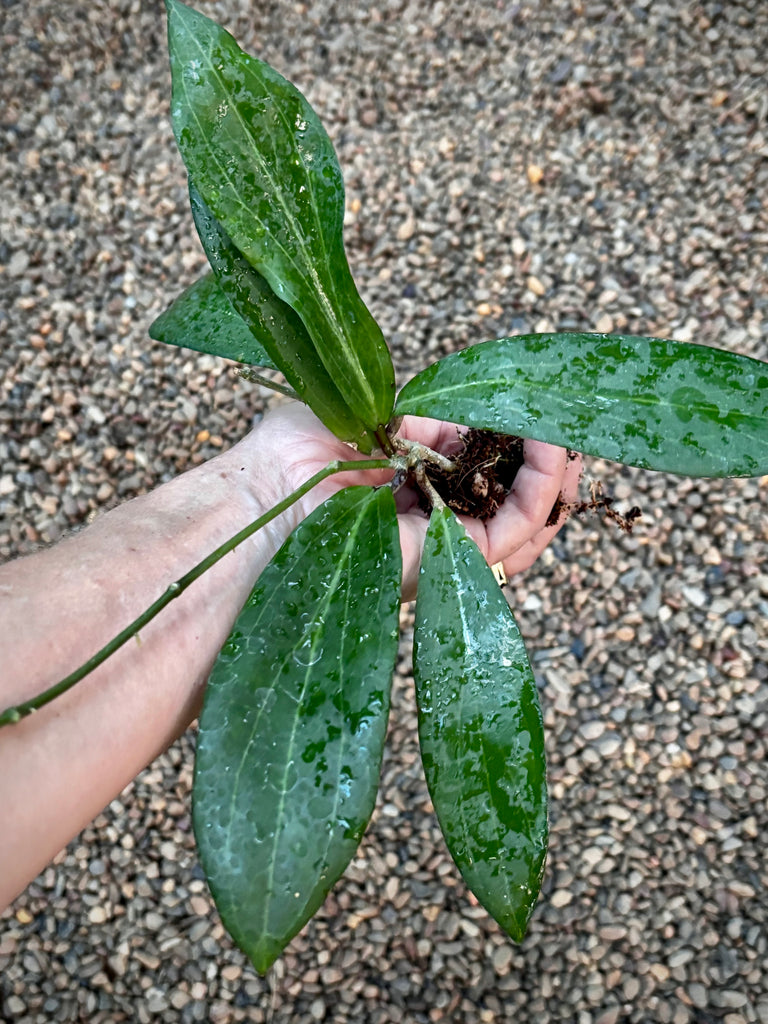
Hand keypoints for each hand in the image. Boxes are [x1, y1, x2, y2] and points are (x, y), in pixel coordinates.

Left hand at [238, 403, 580, 600]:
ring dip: (556, 476)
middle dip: (545, 461)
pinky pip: (515, 529)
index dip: (508, 434)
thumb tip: (451, 417)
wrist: (258, 506)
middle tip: (566, 426)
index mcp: (404, 486)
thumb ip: (406, 415)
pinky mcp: (451, 560)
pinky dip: (543, 489)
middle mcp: (429, 519)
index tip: (529, 403)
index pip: (475, 464)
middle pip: (508, 497)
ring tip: (571, 436)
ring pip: (524, 521)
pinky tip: (555, 450)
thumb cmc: (284, 458)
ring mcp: (442, 545)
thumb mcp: (355, 415)